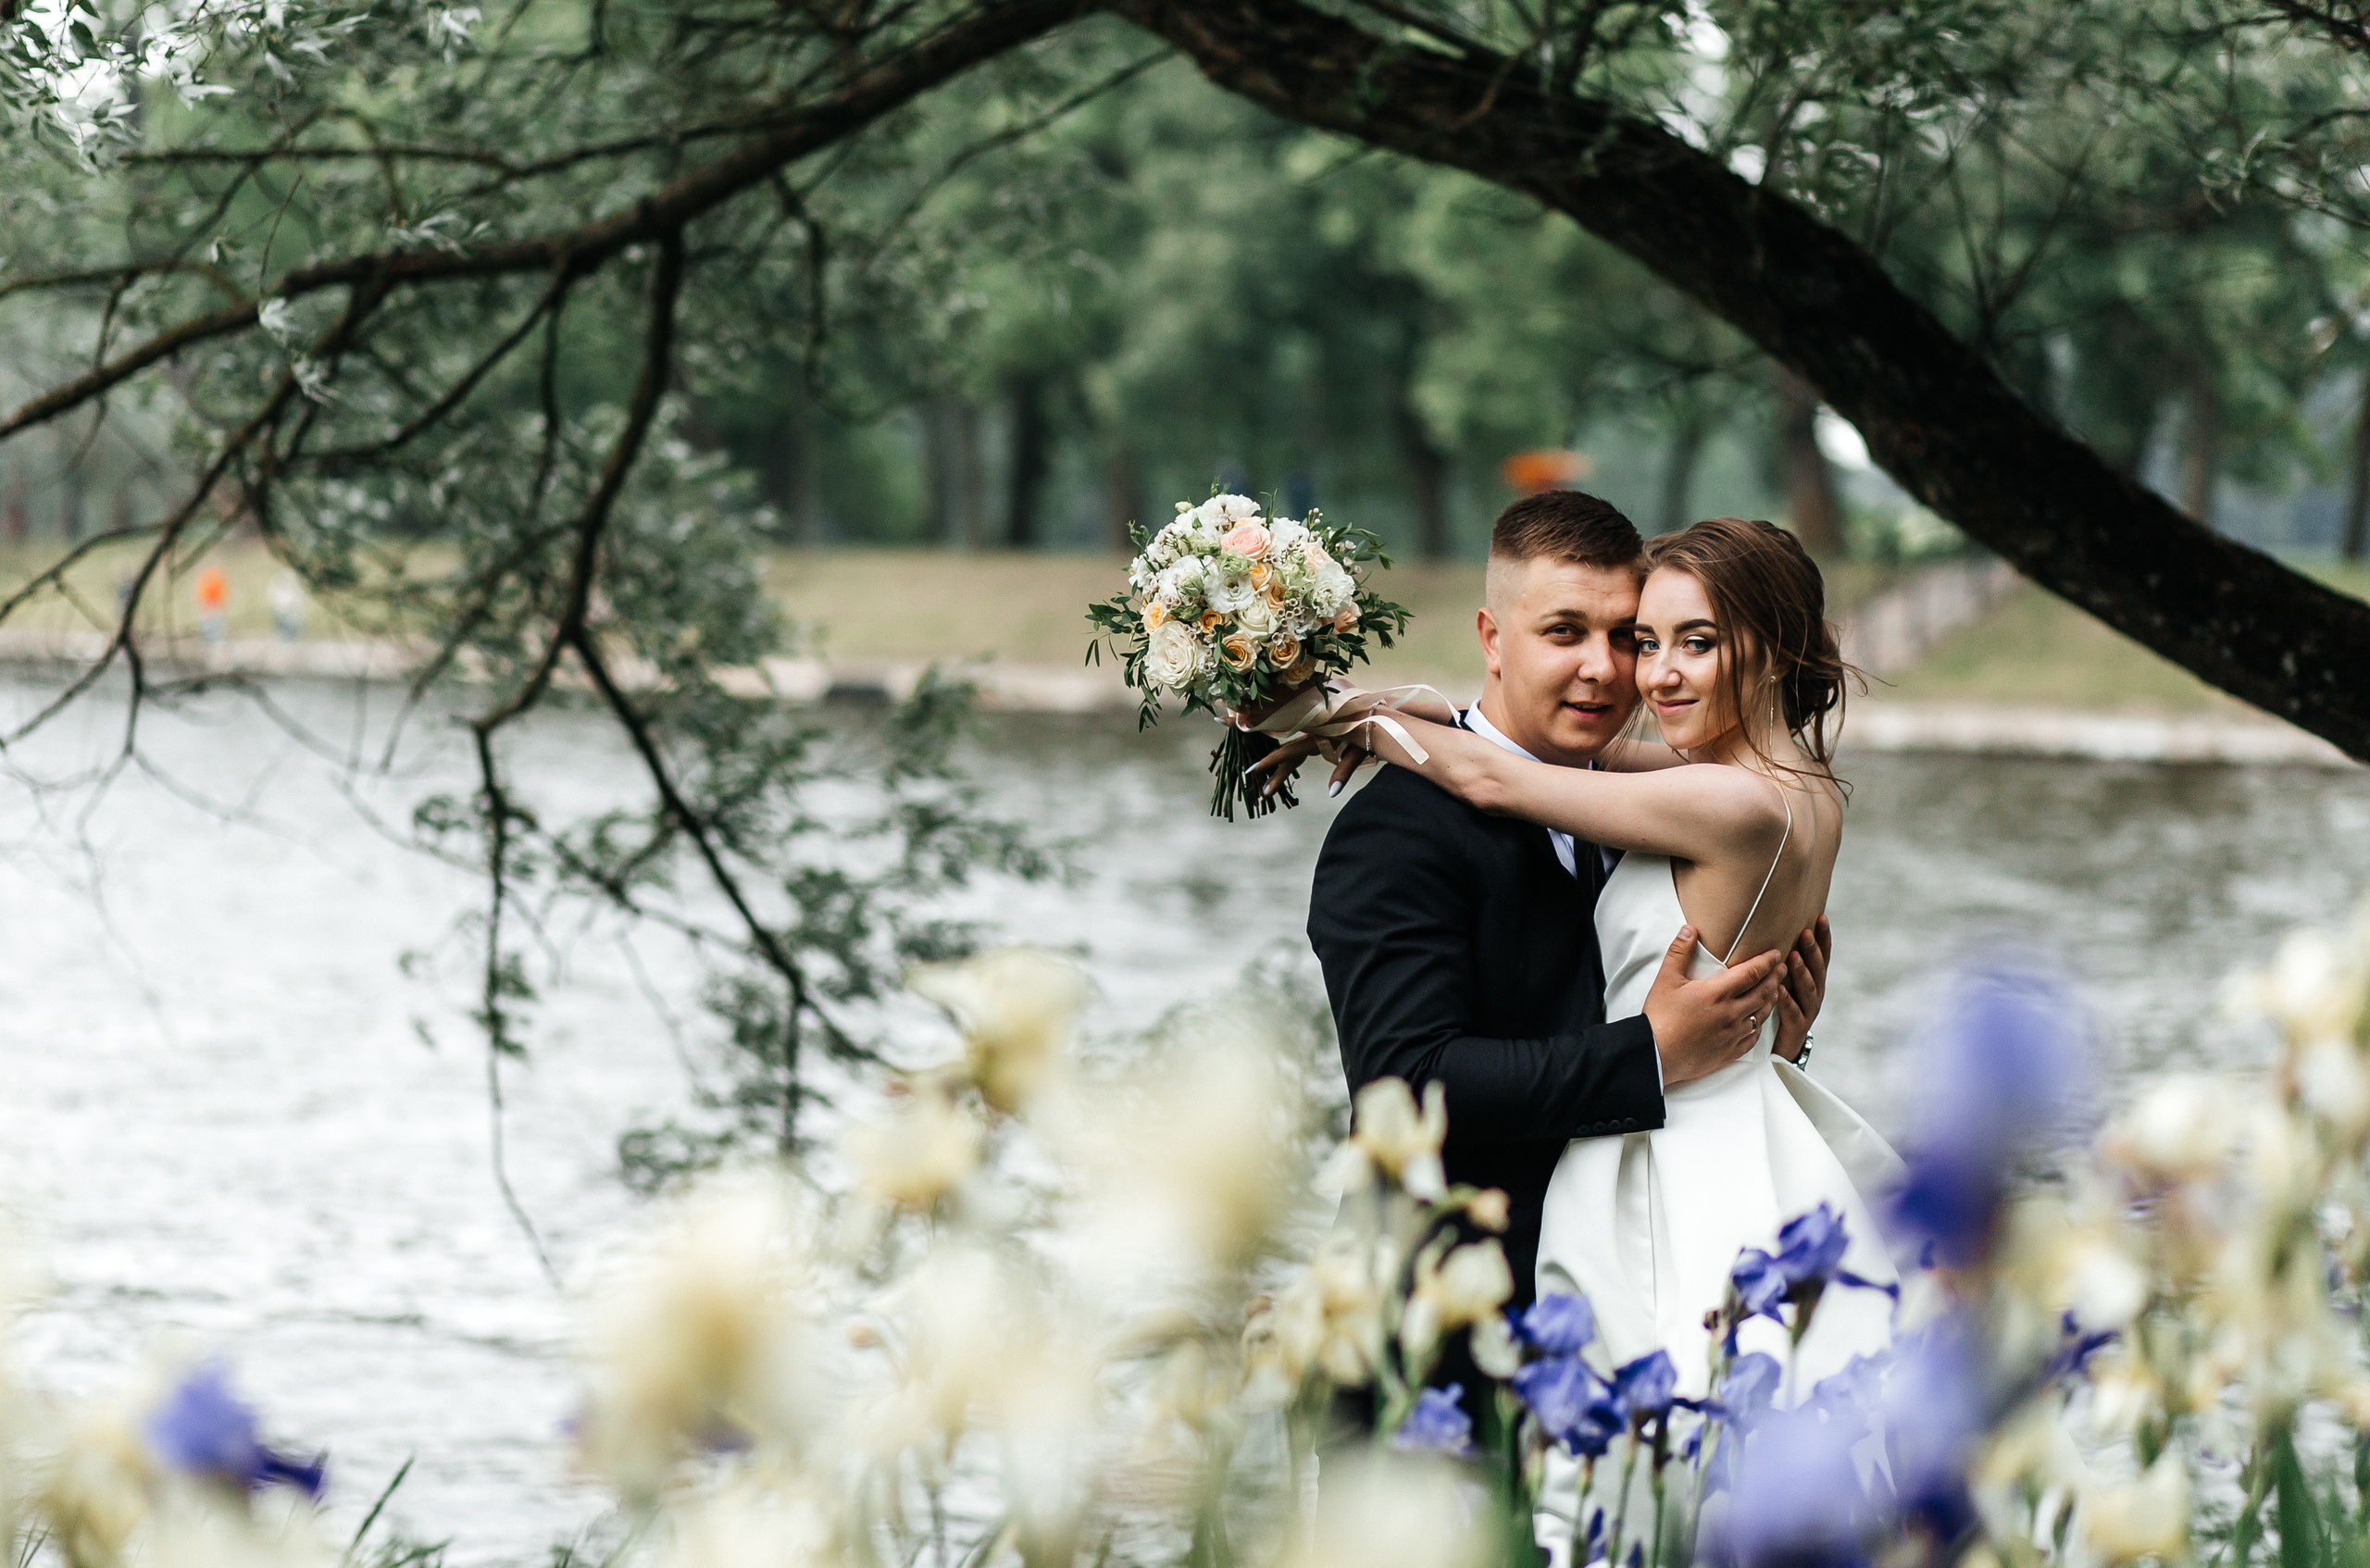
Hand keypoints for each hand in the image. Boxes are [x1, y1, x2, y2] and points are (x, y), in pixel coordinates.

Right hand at [1641, 924, 1785, 1087]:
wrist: (1656, 1054)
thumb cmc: (1660, 1017)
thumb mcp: (1665, 979)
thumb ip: (1679, 952)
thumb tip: (1689, 930)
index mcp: (1717, 993)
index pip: (1751, 973)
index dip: (1766, 962)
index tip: (1775, 954)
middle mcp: (1730, 1013)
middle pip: (1762, 993)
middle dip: (1775, 978)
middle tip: (1781, 969)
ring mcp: (1732, 1034)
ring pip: (1761, 1015)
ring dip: (1771, 1000)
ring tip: (1775, 990)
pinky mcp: (1729, 1051)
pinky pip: (1753, 1038)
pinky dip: (1760, 1026)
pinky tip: (1759, 1021)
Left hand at [1773, 915, 1830, 1063]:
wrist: (1785, 1044)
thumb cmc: (1783, 1004)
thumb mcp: (1787, 980)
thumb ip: (1784, 959)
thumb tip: (1771, 929)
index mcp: (1815, 979)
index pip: (1822, 955)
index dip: (1824, 937)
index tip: (1821, 916)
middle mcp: (1816, 992)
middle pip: (1817, 969)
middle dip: (1812, 950)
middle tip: (1805, 932)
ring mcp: (1809, 1009)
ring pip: (1807, 989)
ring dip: (1800, 972)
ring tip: (1792, 957)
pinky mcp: (1797, 1025)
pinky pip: (1792, 1011)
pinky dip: (1786, 1000)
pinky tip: (1778, 990)